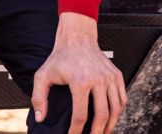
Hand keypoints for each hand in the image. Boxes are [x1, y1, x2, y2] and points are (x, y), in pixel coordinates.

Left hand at [32, 13, 125, 133]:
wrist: (78, 37)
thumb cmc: (60, 57)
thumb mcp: (43, 75)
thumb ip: (39, 98)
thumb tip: (41, 118)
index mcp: (80, 82)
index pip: (81, 116)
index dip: (76, 132)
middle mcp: (98, 80)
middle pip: (102, 115)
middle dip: (97, 133)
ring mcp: (110, 77)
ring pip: (116, 109)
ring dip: (111, 125)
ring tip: (103, 133)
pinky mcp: (116, 75)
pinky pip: (122, 98)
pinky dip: (119, 111)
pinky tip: (111, 118)